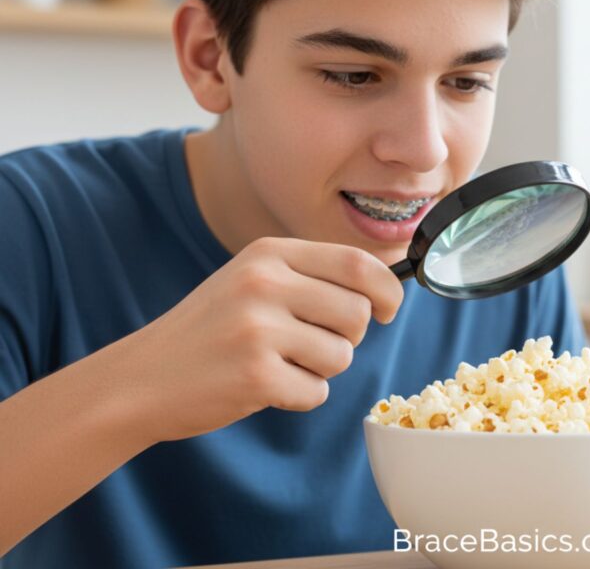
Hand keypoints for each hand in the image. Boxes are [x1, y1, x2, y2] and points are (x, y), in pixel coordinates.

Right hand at [111, 237, 403, 442]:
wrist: (140, 379)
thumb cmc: (209, 332)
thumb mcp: (252, 282)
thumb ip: (310, 277)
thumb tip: (386, 287)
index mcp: (269, 254)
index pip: (358, 263)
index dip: (388, 291)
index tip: (388, 310)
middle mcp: (264, 284)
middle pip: (358, 314)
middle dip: (349, 338)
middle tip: (312, 345)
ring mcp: (258, 329)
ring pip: (341, 356)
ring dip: (321, 370)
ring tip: (278, 364)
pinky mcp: (256, 375)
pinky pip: (317, 392)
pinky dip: (299, 396)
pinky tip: (263, 386)